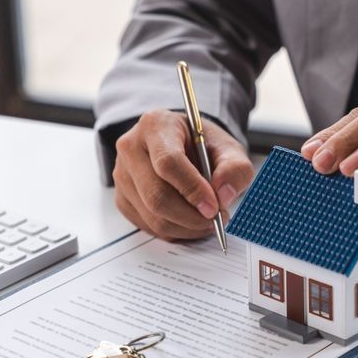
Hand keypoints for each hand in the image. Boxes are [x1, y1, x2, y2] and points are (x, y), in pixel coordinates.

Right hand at [113, 109, 253, 238]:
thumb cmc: (201, 145)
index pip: (168, 162)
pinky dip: (175, 231)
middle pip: (157, 195)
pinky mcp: (122, 199)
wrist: (182, 147)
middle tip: (216, 219)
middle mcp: (131, 148)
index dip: (192, 189)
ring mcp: (122, 176)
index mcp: (155, 126)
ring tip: (207, 220)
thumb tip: (224, 195)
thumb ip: (235, 168)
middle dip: (191, 216)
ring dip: (186, 228)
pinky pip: (149, 226)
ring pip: (153, 216)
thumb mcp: (227, 148)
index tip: (214, 207)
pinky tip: (190, 222)